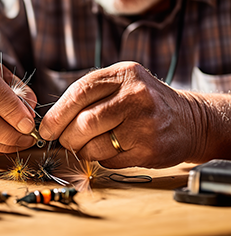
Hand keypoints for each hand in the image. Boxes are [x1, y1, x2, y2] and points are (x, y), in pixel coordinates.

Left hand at [39, 62, 205, 168]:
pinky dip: (102, 159)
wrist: (188, 119)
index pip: (79, 93)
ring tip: (90, 145)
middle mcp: (136, 95)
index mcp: (123, 74)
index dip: (57, 114)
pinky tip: (113, 149)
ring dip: (84, 150)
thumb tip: (53, 121)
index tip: (47, 129)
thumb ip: (90, 96)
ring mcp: (145, 124)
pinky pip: (109, 161)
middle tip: (66, 140)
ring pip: (94, 146)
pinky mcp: (150, 149)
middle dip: (67, 137)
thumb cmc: (144, 102)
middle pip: (84, 122)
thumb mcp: (122, 84)